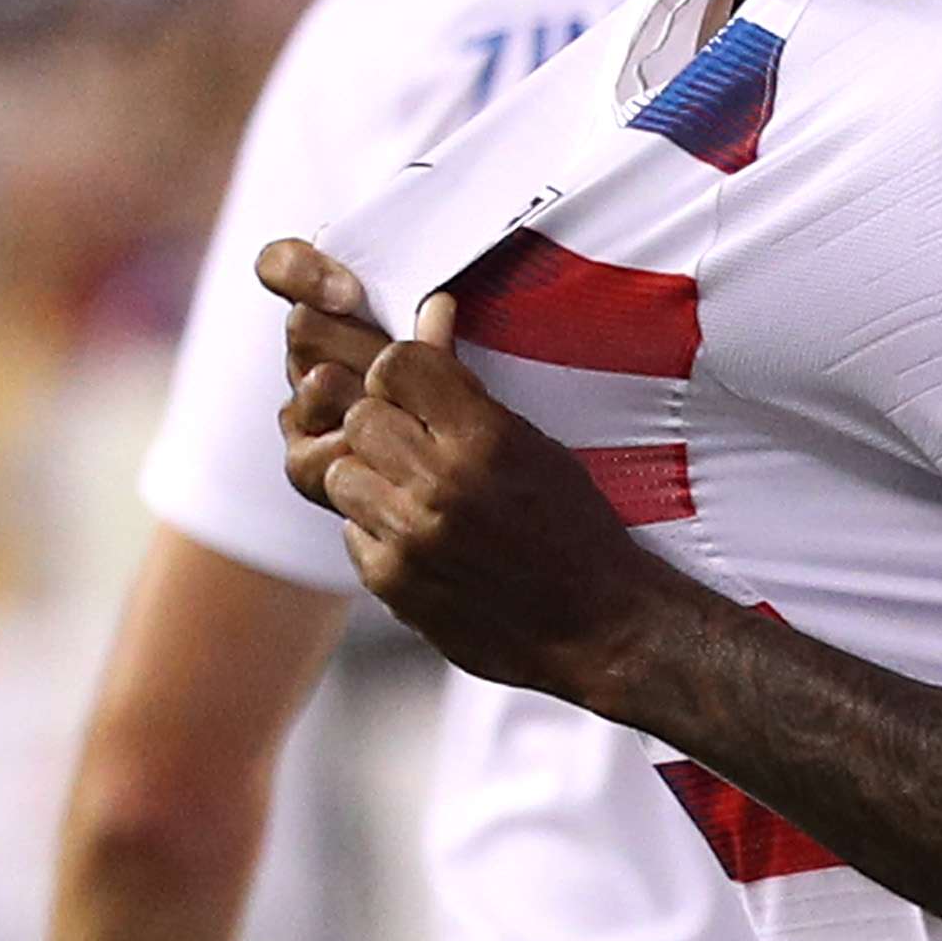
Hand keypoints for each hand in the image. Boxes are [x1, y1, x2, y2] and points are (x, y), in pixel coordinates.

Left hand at [263, 249, 696, 708]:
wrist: (601, 627)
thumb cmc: (577, 531)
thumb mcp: (537, 447)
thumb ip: (469, 392)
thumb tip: (430, 313)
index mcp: (487, 441)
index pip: (395, 364)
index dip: (400, 373)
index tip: (417, 391)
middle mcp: (443, 485)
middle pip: (360, 416)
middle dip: (382, 426)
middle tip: (415, 448)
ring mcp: (411, 537)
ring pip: (340, 473)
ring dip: (370, 479)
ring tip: (413, 496)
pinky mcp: (391, 581)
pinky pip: (350, 532)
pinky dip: (378, 532)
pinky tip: (423, 542)